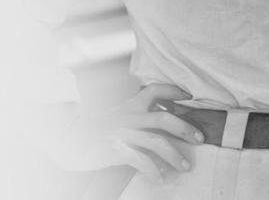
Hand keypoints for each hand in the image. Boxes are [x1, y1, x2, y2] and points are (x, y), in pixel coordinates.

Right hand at [52, 84, 204, 181]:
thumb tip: (165, 119)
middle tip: (200, 138)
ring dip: (175, 155)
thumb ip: (137, 115)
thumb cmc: (97, 129)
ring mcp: (122, 133)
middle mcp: (128, 116)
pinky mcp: (116, 150)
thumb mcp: (118, 115)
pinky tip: (160, 178)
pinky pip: (141, 160)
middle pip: (163, 118)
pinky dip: (154, 170)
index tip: (190, 95)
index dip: (174, 90)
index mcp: (130, 105)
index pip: (154, 90)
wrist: (68, 141)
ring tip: (186, 166)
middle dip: (185, 128)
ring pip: (156, 141)